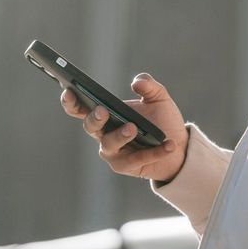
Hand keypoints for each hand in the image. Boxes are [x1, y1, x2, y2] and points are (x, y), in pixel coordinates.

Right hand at [61, 73, 188, 182]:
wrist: (178, 144)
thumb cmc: (161, 119)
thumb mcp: (158, 97)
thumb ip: (149, 86)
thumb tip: (136, 82)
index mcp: (107, 113)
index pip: (82, 108)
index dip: (71, 101)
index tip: (69, 90)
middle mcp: (104, 133)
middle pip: (91, 127)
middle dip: (94, 119)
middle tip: (103, 110)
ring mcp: (113, 152)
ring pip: (109, 145)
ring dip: (120, 136)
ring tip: (133, 127)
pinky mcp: (126, 166)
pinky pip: (137, 159)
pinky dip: (154, 151)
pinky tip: (168, 144)